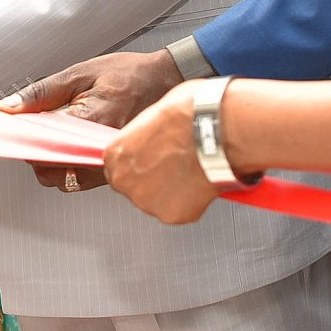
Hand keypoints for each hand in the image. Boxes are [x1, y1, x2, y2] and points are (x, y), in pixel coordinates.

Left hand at [0, 49, 180, 190]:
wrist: (167, 79)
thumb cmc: (130, 74)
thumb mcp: (80, 73)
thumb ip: (42, 92)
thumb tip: (10, 106)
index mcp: (90, 121)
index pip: (42, 148)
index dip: (24, 142)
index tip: (17, 133)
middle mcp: (100, 148)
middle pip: (50, 172)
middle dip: (37, 155)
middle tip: (40, 132)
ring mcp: (110, 162)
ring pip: (66, 180)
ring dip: (54, 164)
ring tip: (61, 136)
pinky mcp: (116, 167)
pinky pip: (84, 180)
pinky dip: (72, 166)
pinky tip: (76, 143)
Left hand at [104, 83, 219, 223]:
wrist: (215, 131)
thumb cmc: (188, 115)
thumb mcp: (154, 114)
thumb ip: (144, 136)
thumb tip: (152, 139)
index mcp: (116, 154)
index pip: (117, 168)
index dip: (138, 165)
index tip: (152, 161)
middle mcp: (125, 181)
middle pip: (134, 188)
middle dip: (153, 180)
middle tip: (174, 166)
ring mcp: (147, 201)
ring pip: (157, 201)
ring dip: (171, 192)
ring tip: (190, 172)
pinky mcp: (171, 215)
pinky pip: (179, 211)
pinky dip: (190, 201)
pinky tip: (199, 182)